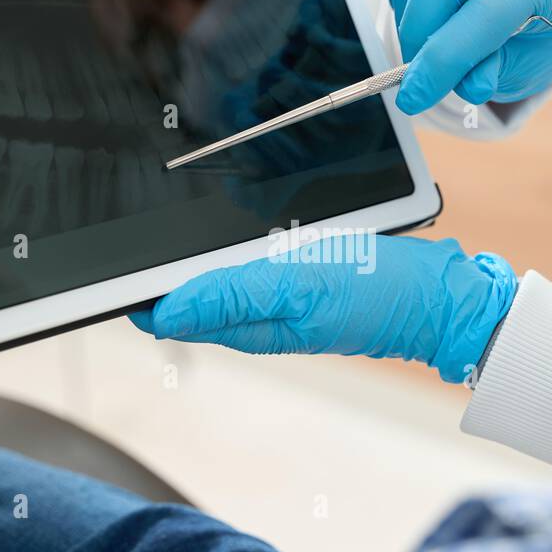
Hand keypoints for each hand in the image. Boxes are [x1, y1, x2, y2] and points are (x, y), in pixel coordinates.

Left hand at [130, 235, 517, 382]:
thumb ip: (232, 294)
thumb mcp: (299, 286)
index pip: (172, 313)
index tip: (108, 269)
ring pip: (220, 276)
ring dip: (192, 258)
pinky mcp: (303, 276)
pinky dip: (234, 247)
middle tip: (126, 235)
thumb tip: (166, 310)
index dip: (137, 292)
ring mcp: (282, 295)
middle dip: (157, 272)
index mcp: (250, 324)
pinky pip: (254, 262)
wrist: (443, 294)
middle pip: (190, 294)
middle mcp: (260, 314)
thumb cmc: (379, 293)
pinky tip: (229, 227)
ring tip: (161, 227)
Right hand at [382, 0, 551, 114]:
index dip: (442, 63)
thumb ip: (495, 73)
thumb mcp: (524, 65)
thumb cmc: (526, 34)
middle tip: (416, 68)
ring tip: (434, 39)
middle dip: (417, 31)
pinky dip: (403, 2)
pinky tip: (429, 11)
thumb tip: (468, 86)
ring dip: (409, 22)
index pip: (483, 17)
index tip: (413, 98)